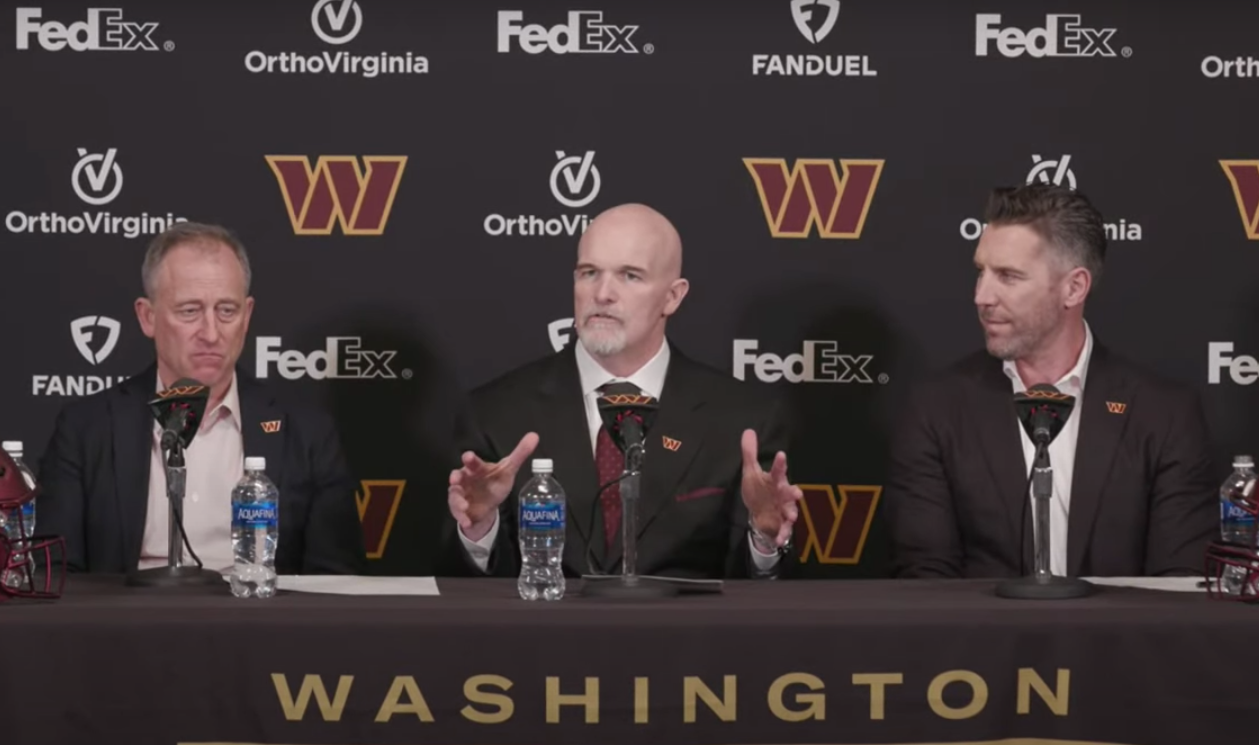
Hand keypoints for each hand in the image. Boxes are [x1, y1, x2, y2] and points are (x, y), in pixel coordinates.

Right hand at [448, 432, 539, 540]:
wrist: (488, 505)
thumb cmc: (495, 483)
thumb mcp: (509, 469)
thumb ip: (520, 453)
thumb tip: (535, 435)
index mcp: (477, 468)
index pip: (473, 462)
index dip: (470, 459)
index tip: (468, 457)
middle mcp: (465, 479)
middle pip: (458, 476)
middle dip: (455, 477)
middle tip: (455, 480)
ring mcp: (460, 494)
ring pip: (455, 495)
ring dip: (458, 501)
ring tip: (464, 507)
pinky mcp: (459, 508)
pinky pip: (457, 512)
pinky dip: (461, 517)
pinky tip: (467, 521)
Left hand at [739, 429, 802, 546]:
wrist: (760, 514)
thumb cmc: (758, 490)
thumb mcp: (751, 472)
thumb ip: (750, 453)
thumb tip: (748, 431)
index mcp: (774, 481)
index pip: (777, 470)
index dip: (779, 463)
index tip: (781, 455)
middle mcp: (781, 494)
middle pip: (788, 492)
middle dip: (792, 492)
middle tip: (796, 492)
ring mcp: (783, 509)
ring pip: (790, 510)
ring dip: (791, 513)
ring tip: (791, 516)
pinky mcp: (781, 524)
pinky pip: (784, 529)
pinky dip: (783, 534)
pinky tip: (779, 539)